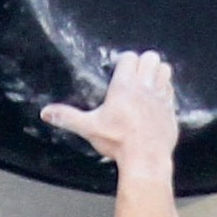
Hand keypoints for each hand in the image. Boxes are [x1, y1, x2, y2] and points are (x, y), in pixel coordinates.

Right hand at [40, 48, 178, 172]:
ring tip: (147, 83)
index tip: (119, 69)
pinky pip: (171, 89)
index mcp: (124, 87)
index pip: (129, 57)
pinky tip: (156, 100)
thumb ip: (67, 117)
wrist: (146, 160)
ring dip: (156, 72)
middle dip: (142, 62)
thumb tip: (45, 112)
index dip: (124, 61)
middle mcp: (144, 87)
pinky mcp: (170, 109)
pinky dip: (165, 90)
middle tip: (134, 75)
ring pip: (164, 69)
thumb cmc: (118, 143)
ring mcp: (160, 97)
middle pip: (150, 57)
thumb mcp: (89, 128)